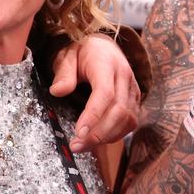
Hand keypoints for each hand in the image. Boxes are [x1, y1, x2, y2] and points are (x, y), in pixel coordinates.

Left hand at [52, 34, 139, 151]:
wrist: (103, 47)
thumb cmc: (82, 53)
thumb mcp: (66, 57)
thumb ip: (63, 73)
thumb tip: (57, 91)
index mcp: (107, 63)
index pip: (105, 93)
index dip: (93, 115)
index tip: (78, 133)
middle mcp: (125, 76)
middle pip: (118, 110)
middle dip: (98, 133)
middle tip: (76, 146)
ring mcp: (133, 89)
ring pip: (128, 119)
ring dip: (107, 137)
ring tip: (84, 146)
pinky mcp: (136, 99)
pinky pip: (131, 121)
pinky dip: (116, 134)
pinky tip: (99, 139)